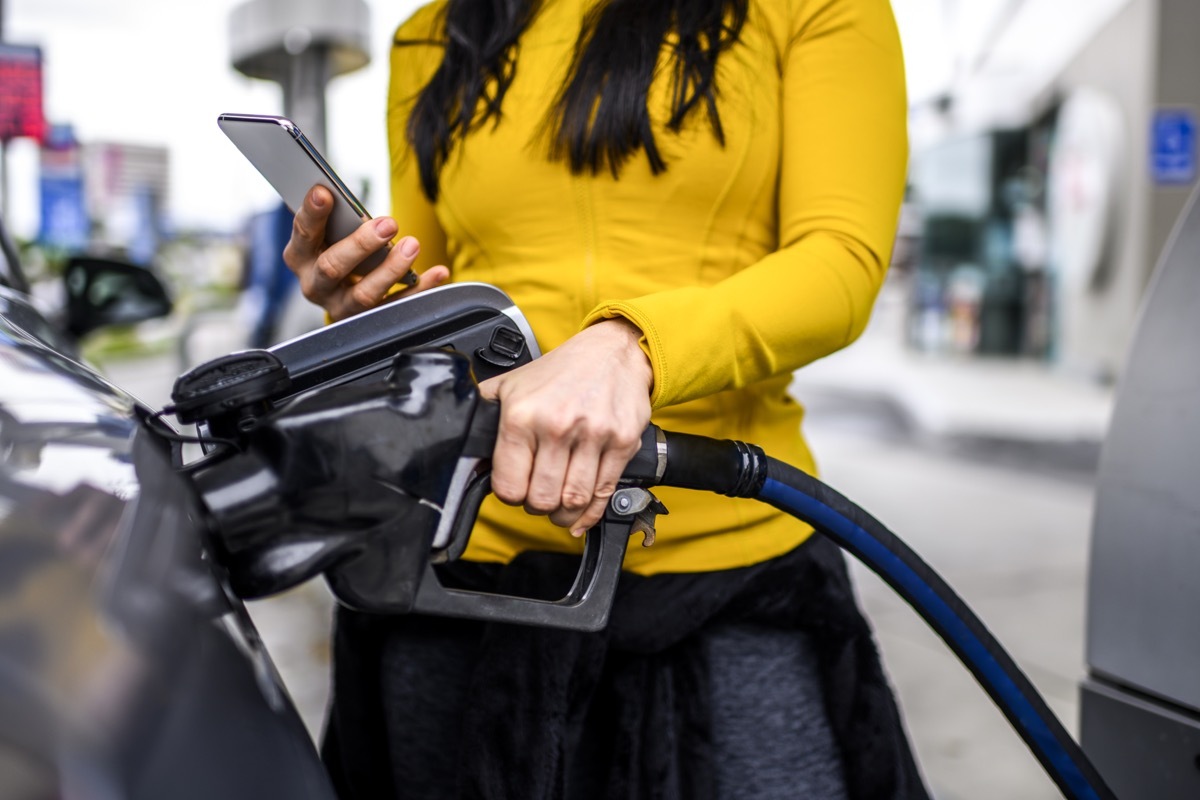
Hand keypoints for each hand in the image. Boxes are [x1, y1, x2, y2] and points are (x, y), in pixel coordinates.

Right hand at [283, 185, 449, 320]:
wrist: (341, 292)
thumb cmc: (336, 249)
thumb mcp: (329, 235)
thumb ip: (339, 222)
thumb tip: (358, 207)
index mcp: (300, 257)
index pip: (303, 234)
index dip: (312, 214)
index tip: (325, 193)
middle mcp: (315, 285)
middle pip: (332, 267)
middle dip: (361, 244)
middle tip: (389, 224)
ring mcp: (340, 307)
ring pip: (364, 294)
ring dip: (391, 269)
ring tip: (412, 246)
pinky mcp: (368, 320)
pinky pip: (396, 307)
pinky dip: (419, 289)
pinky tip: (437, 272)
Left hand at [478, 319, 653, 536]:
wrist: (611, 352)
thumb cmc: (560, 372)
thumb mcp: (510, 385)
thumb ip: (485, 420)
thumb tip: (468, 459)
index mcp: (522, 415)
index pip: (509, 486)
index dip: (510, 495)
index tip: (516, 489)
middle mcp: (557, 425)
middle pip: (542, 499)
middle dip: (537, 505)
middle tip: (539, 496)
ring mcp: (593, 435)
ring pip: (573, 501)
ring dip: (563, 513)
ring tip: (559, 504)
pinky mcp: (622, 442)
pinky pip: (604, 494)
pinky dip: (591, 513)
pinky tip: (581, 513)